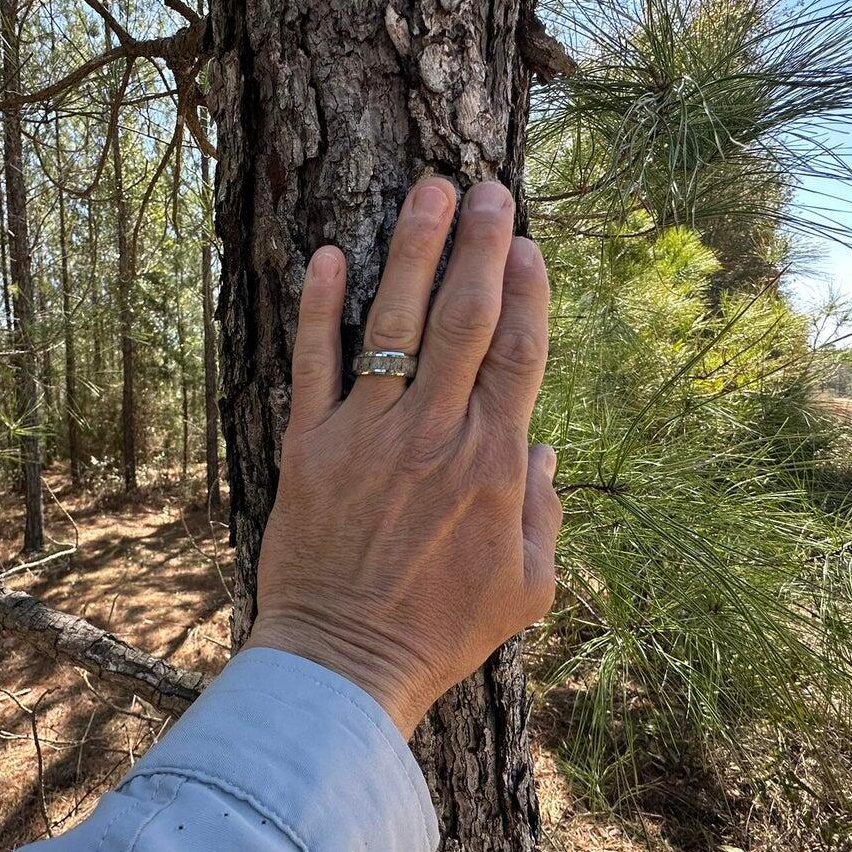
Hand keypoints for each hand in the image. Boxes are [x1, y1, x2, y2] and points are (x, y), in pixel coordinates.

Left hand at [247, 178, 560, 736]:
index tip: (527, 243)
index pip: (518, 356)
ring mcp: (367, 434)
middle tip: (489, 188)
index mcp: (492, 465)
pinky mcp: (308, 446)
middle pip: (465, 321)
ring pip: (395, 325)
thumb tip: (543, 448)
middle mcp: (433, 435)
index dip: (526, 293)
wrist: (345, 663)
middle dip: (480, 247)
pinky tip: (323, 255)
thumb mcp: (527, 587)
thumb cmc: (439, 630)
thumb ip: (542, 511)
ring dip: (413, 252)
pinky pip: (313, 364)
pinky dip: (318, 308)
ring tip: (429, 192)